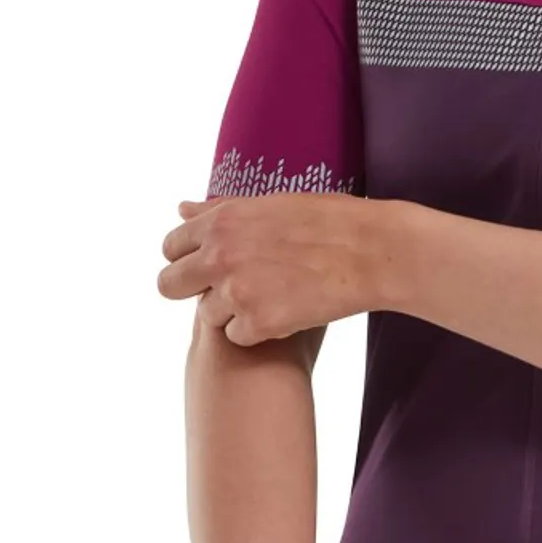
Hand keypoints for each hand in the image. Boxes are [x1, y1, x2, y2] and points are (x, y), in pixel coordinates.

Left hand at [157, 193, 381, 344]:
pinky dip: (257, 332)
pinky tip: (284, 314)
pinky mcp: (259, 324)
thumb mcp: (269, 205)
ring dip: (231, 312)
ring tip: (270, 298)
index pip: (172, 246)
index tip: (204, 267)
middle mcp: (220, 256)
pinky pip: (237, 337)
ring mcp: (237, 292)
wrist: (371, 253)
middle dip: (191, 290)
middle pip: (170, 286)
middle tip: (223, 292)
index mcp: (221, 222)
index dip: (186, 259)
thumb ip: (219, 210)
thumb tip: (182, 208)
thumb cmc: (328, 223)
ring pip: (207, 315)